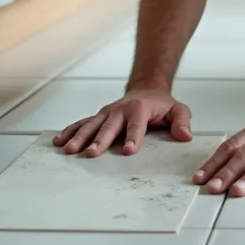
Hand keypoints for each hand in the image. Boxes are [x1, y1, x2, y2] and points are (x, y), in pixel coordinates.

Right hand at [53, 89, 191, 156]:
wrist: (147, 90)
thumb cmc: (162, 104)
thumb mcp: (178, 110)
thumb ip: (182, 121)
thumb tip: (185, 136)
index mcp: (140, 108)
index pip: (137, 124)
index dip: (134, 137)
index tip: (130, 151)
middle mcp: (120, 110)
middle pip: (109, 126)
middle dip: (100, 140)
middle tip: (92, 154)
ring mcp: (107, 113)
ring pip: (91, 125)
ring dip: (79, 137)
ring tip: (69, 150)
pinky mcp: (98, 117)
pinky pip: (82, 124)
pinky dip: (69, 131)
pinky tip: (58, 142)